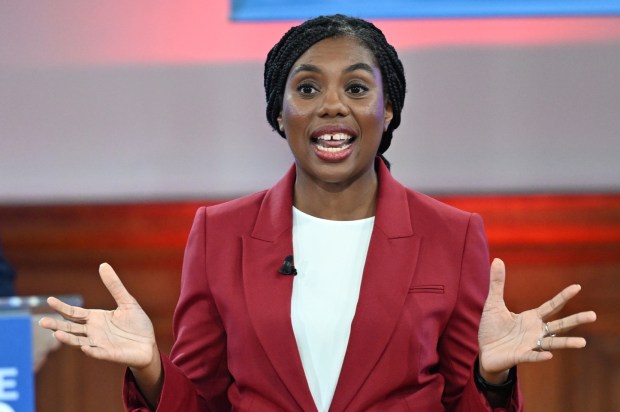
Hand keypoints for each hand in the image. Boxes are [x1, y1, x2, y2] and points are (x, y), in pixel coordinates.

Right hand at [38, 263, 157, 370]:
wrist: (148, 344)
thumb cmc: (137, 324)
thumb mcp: (127, 302)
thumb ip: (114, 286)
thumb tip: (103, 265)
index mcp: (96, 318)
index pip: (74, 313)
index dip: (62, 307)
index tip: (49, 300)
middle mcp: (94, 331)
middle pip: (71, 328)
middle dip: (56, 326)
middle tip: (41, 322)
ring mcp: (100, 343)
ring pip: (79, 342)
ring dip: (68, 339)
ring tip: (56, 335)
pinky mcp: (109, 354)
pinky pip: (98, 352)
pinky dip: (91, 350)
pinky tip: (85, 347)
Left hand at [477, 258, 596, 382]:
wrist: (484, 351)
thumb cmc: (492, 328)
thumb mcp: (494, 303)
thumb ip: (497, 283)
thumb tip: (497, 259)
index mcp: (531, 318)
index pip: (551, 306)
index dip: (563, 297)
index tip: (577, 287)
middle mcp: (535, 331)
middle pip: (559, 325)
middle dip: (575, 320)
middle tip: (593, 315)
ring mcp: (530, 345)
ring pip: (552, 344)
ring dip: (566, 343)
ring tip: (583, 342)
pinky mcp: (520, 356)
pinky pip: (532, 356)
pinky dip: (539, 356)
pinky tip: (548, 355)